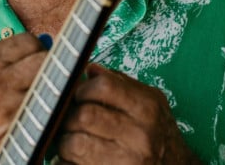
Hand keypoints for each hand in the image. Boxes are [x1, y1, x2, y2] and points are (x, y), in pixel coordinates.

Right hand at [0, 33, 46, 164]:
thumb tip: (12, 49)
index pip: (25, 41)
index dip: (30, 46)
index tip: (29, 52)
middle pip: (42, 59)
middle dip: (42, 61)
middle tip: (37, 68)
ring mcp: (12, 108)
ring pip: (48, 84)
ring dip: (44, 84)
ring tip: (34, 88)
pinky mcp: (21, 129)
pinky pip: (46, 108)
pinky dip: (44, 105)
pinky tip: (33, 106)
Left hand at [56, 64, 198, 164]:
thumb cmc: (159, 133)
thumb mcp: (151, 102)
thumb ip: (121, 84)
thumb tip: (90, 69)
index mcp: (147, 108)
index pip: (104, 87)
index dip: (83, 88)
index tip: (78, 94)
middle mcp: (140, 135)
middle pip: (85, 115)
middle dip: (69, 116)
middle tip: (69, 118)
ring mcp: (128, 160)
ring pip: (75, 144)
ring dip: (65, 141)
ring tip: (71, 139)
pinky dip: (67, 161)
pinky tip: (76, 157)